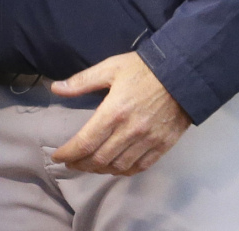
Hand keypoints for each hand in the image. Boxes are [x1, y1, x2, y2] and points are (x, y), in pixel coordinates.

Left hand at [50, 52, 190, 175]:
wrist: (183, 74)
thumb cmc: (143, 68)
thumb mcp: (110, 67)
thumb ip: (82, 81)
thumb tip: (55, 88)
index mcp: (114, 112)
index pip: (86, 142)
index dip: (69, 152)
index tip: (57, 156)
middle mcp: (129, 131)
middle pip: (99, 159)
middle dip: (81, 163)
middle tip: (71, 162)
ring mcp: (148, 141)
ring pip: (118, 166)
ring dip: (100, 170)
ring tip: (89, 165)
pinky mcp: (162, 146)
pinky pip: (140, 167)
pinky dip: (123, 171)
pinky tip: (114, 167)